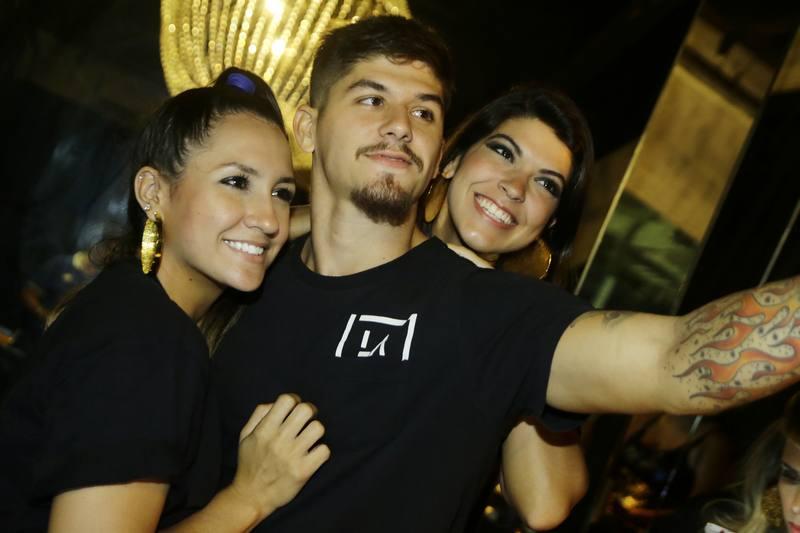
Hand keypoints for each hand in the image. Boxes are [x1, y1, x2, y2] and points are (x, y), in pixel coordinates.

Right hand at [230, 394, 329, 518]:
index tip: (294, 409)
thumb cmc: (249, 463)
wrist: (251, 497)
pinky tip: (313, 454)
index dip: (294, 400)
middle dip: (309, 411)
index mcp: (264, 430)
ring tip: (310, 438)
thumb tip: (276, 402)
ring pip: (318, 428)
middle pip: (306, 410)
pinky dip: (321, 451)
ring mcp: (292, 456)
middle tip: (306, 421)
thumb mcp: (245, 436)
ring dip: (316, 431)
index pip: (287, 400)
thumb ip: (258, 414)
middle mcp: (278, 441)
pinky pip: (324, 450)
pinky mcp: (303, 471)